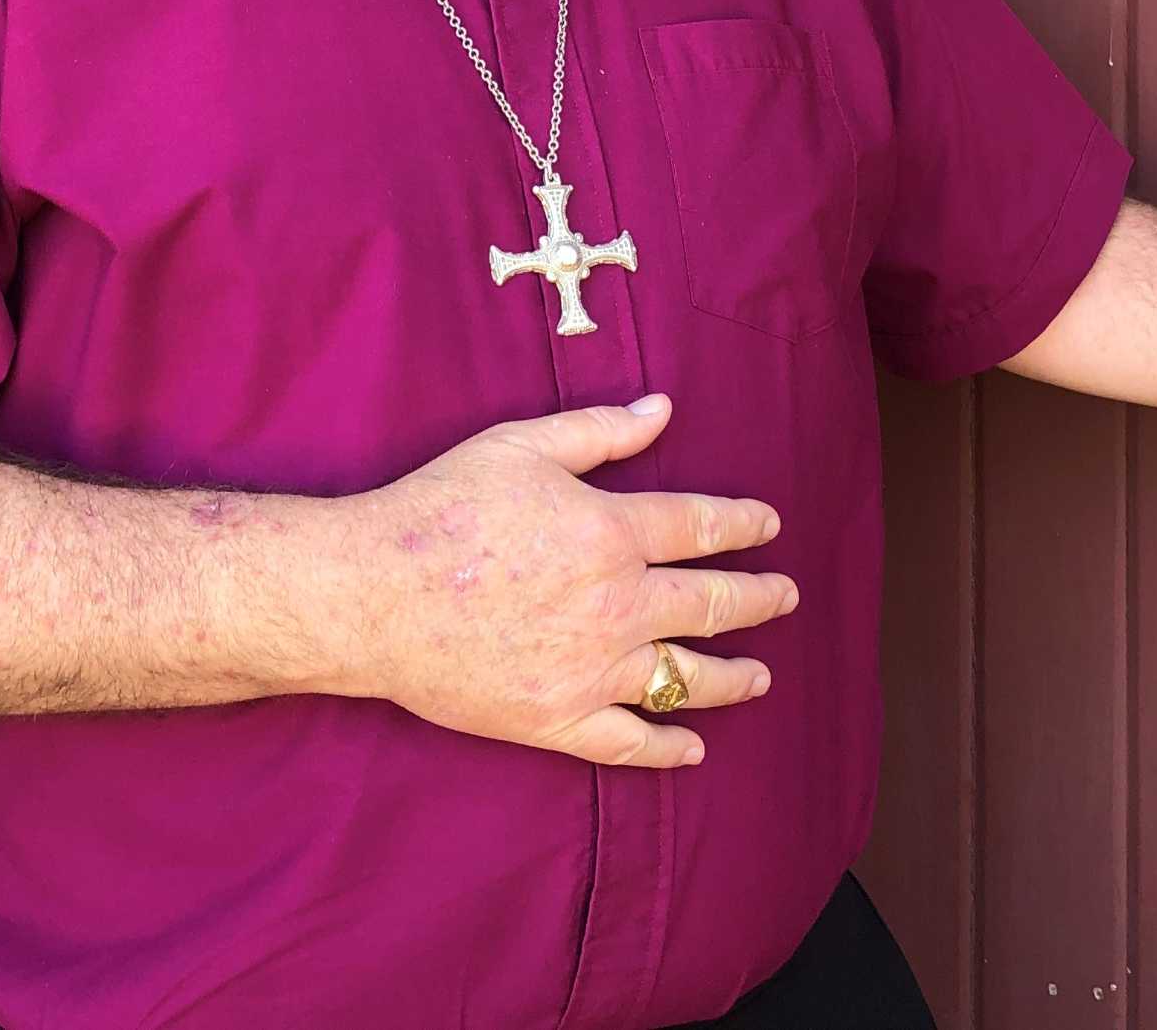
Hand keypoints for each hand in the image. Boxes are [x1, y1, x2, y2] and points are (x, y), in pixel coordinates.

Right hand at [332, 395, 796, 769]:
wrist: (371, 593)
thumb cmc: (441, 507)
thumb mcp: (521, 446)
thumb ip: (600, 431)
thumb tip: (663, 409)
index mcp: (611, 532)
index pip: (702, 525)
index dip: (743, 524)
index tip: (768, 526)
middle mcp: (616, 604)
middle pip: (711, 604)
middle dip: (758, 598)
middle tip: (785, 595)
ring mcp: (590, 669)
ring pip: (685, 679)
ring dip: (733, 677)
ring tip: (761, 675)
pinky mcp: (555, 719)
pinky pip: (628, 743)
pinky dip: (667, 747)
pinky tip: (692, 747)